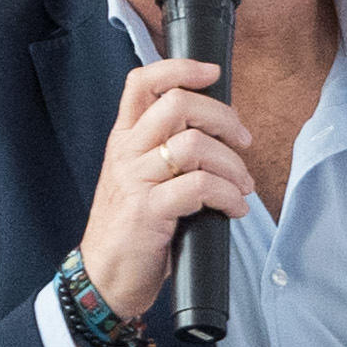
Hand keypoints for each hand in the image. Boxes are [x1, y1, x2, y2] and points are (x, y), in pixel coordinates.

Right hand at [78, 56, 261, 323]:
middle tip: (243, 141)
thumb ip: (168, 151)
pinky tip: (233, 209)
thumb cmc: (133, 229)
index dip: (180, 68)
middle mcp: (126, 152)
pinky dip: (227, 195)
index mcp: (125, 138)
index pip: (141, 82)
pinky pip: (199, 186)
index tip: (213, 73)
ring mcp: (135, 180)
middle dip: (224, 117)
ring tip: (242, 186)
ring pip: (194, 145)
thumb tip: (220, 132)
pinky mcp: (148, 210)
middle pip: (178, 104)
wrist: (104, 277)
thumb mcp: (143, 179)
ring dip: (232, 164)